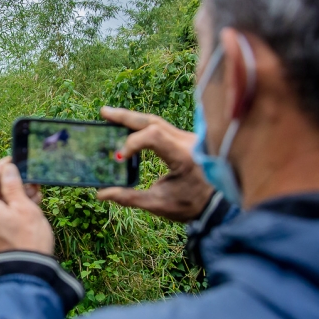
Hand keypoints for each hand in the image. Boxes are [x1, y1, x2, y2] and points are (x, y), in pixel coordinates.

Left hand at [0, 157, 52, 258]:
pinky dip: (3, 212)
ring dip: (8, 198)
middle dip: (7, 185)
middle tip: (29, 182)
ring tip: (32, 198)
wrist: (24, 275)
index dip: (0, 168)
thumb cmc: (27, 241)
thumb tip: (8, 169)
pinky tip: (23, 211)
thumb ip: (13, 185)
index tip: (14, 162)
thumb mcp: (24, 208)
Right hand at [96, 107, 213, 222]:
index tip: (119, 159)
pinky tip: (129, 126)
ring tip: (111, 116)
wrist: (217, 204)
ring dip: (133, 118)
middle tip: (104, 113)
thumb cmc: (190, 205)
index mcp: (183, 155)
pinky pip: (162, 126)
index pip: (153, 136)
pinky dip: (143, 125)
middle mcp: (187, 141)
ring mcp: (188, 137)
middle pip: (152, 120)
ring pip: (157, 120)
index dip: (132, 144)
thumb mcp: (158, 204)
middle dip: (126, 117)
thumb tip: (101, 194)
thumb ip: (129, 198)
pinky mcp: (185, 139)